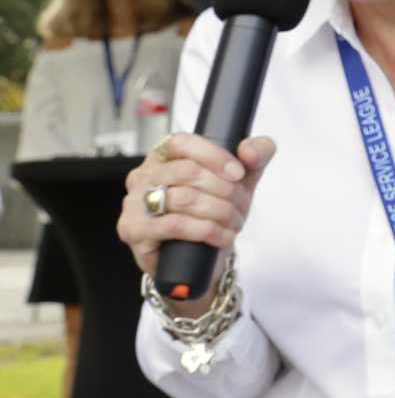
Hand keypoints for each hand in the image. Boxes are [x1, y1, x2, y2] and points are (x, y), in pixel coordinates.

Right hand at [118, 132, 274, 313]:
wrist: (202, 255)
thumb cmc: (215, 209)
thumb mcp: (243, 179)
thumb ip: (256, 154)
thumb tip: (249, 150)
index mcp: (163, 156)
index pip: (181, 142)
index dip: (214, 155)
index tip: (239, 173)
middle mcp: (143, 176)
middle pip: (187, 171)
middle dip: (224, 189)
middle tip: (241, 204)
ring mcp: (134, 203)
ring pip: (183, 198)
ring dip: (219, 211)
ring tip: (234, 222)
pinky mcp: (134, 231)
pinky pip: (175, 225)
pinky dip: (206, 230)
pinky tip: (221, 236)